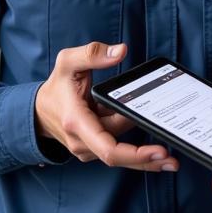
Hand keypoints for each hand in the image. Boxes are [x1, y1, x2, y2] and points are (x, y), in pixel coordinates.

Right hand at [34, 42, 177, 171]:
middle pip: (119, 152)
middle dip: (146, 159)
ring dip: (144, 158)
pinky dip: (135, 153)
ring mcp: (88, 149)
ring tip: (170, 159)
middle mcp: (82, 141)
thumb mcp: (67, 62)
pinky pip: (117, 150)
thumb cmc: (56, 87)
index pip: (108, 148)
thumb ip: (92, 54)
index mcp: (77, 122)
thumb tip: (120, 51)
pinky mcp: (94, 149)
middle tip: (172, 161)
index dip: (134, 154)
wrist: (38, 111)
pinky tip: (155, 153)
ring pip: (121, 152)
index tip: (158, 151)